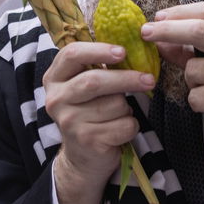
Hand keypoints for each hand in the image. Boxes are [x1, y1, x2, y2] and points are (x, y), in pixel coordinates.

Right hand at [44, 41, 150, 203]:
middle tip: (149, 79)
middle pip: (94, 80)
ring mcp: (68, 121)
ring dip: (127, 108)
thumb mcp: (85, 87)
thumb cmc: (90, 113)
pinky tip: (120, 130)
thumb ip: (99, 66)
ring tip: (119, 114)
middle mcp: (56, 99)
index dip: (99, 50)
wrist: (83, 157)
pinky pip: (123, 125)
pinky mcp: (86, 140)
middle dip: (126, 78)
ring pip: (114, 104)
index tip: (123, 52)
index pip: (72, 54)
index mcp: (54, 78)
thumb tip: (134, 45)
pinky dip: (131, 126)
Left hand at [141, 2, 203, 153]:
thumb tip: (162, 39)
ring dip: (191, 82)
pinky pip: (195, 96)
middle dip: (167, 30)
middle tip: (145, 32)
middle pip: (199, 30)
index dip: (180, 11)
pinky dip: (197, 102)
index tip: (158, 16)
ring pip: (192, 69)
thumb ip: (197, 48)